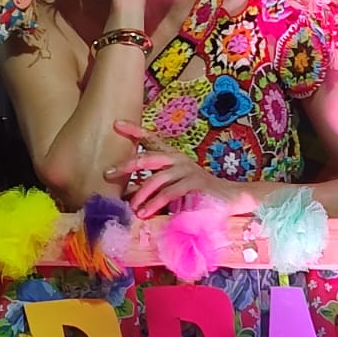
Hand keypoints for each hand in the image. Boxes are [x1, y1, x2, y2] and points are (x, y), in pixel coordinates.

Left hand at [106, 120, 227, 216]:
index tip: (116, 123)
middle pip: (148, 158)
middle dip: (126, 165)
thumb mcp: (173, 186)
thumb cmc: (197, 194)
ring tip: (131, 207)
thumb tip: (127, 193)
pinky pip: (169, 193)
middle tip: (108, 173)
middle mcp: (179, 159)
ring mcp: (187, 170)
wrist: (229, 198)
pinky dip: (154, 204)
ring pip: (157, 179)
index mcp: (173, 156)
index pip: (152, 139)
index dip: (134, 130)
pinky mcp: (194, 184)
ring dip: (140, 194)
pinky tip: (145, 212)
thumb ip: (154, 185)